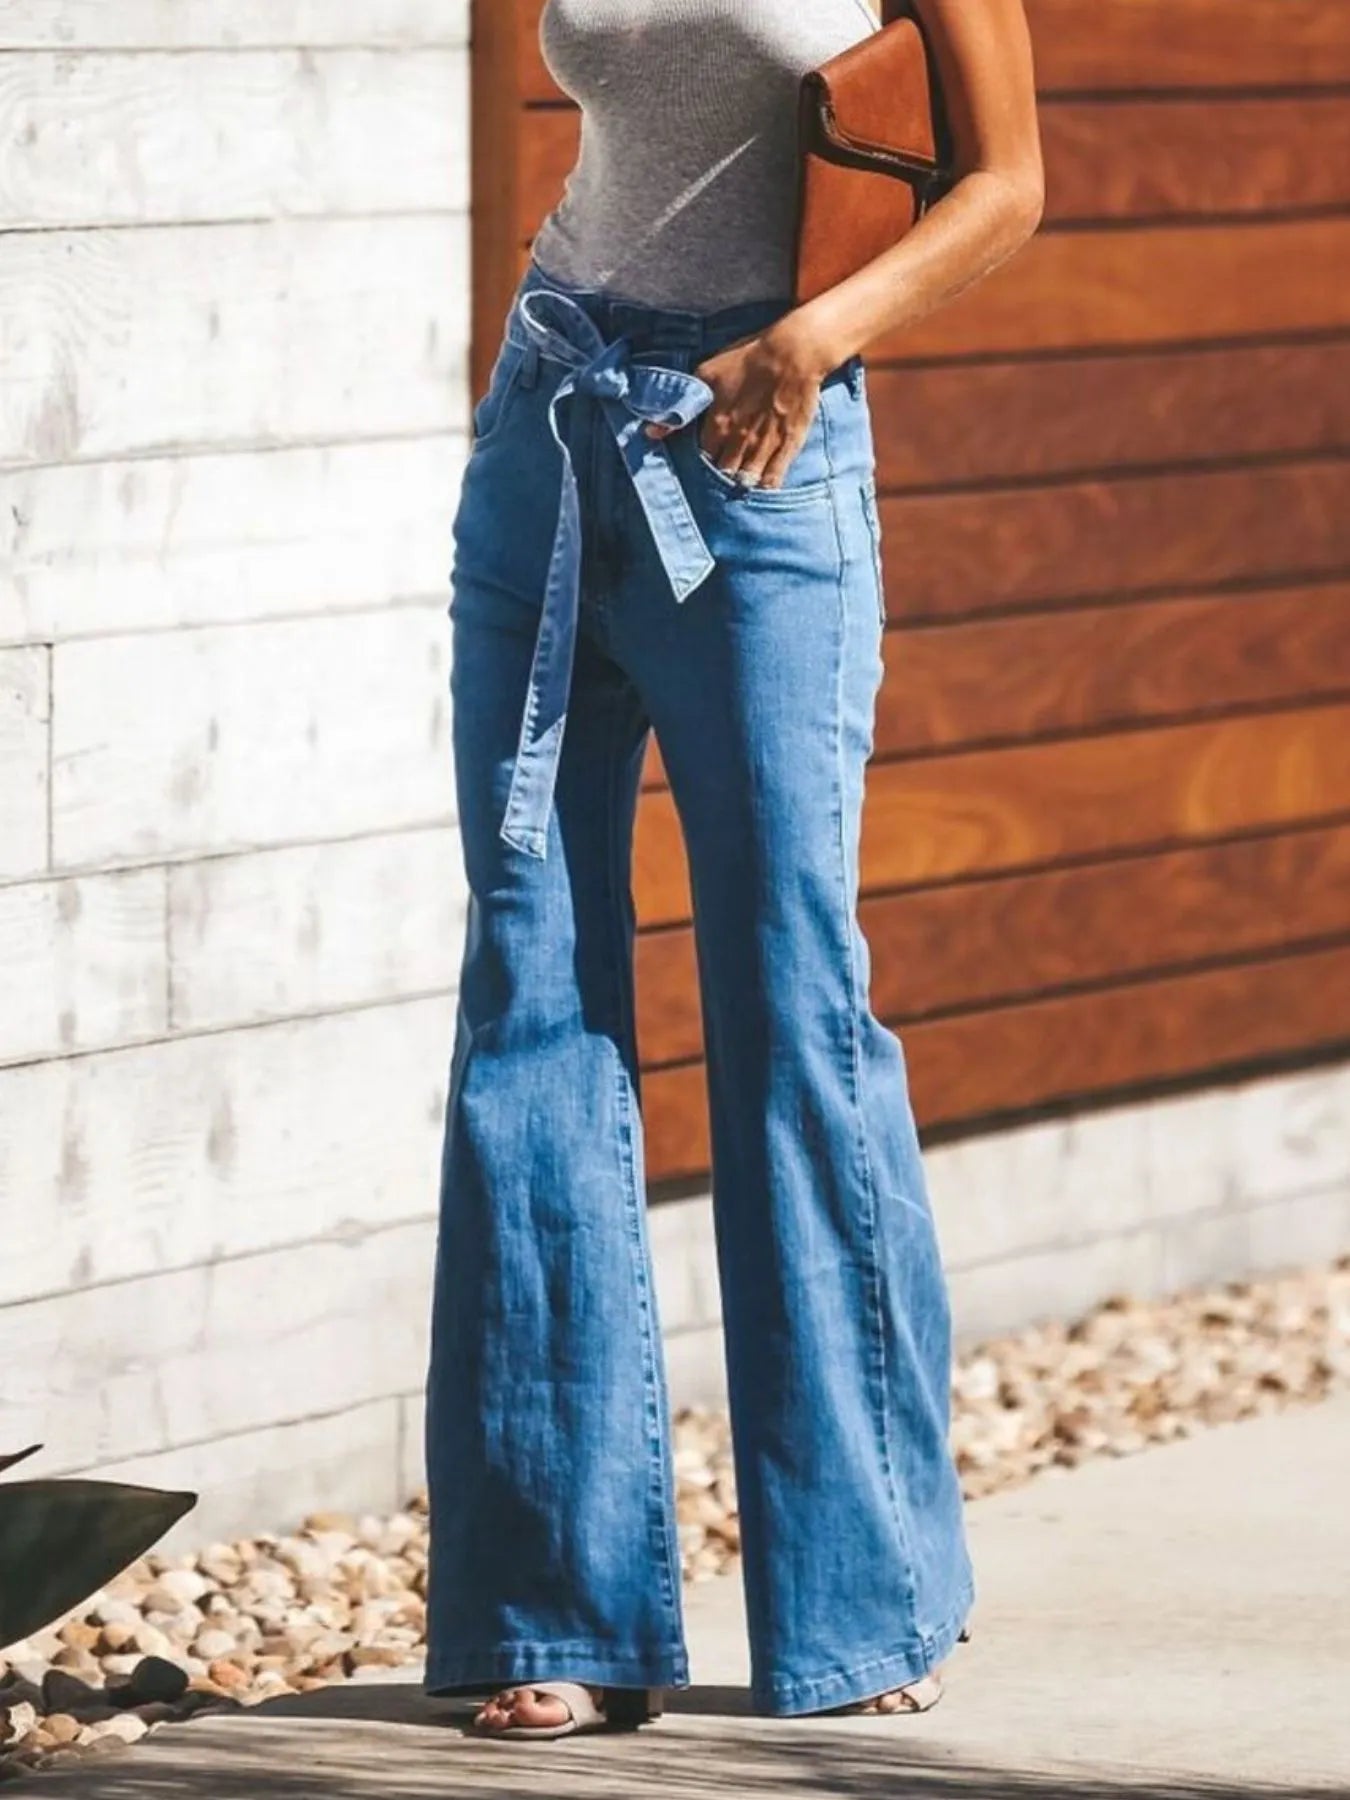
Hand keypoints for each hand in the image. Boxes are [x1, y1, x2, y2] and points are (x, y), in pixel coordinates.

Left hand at [645, 314, 833, 490]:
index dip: (701, 457)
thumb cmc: (749, 358)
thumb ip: (680, 406)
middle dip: (719, 472)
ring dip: (740, 481)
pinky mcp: (788, 446)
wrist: (794, 352)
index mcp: (717, 426)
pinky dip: (765, 485)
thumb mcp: (706, 374)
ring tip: (738, 476)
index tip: (704, 454)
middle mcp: (739, 442)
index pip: (702, 457)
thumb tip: (650, 433)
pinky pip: (773, 478)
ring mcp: (764, 447)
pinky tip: (760, 483)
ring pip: (746, 479)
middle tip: (721, 466)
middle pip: (723, 472)